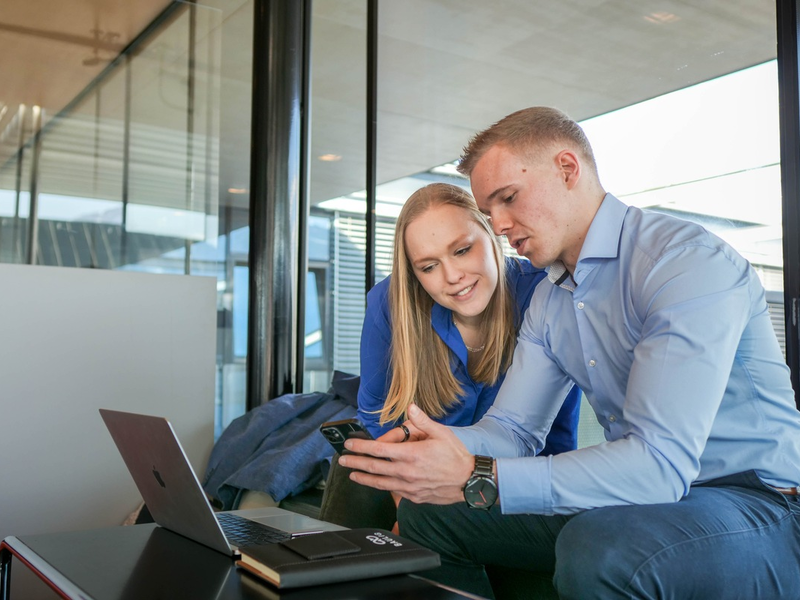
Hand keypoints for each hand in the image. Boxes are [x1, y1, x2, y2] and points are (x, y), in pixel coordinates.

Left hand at [338, 404, 473, 504]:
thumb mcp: (442, 433)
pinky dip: (382, 486)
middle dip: (356, 463)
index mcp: (412, 455)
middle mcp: (407, 472)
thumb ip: (423, 421)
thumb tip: (411, 407)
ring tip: (352, 475)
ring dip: (364, 478)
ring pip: (380, 483)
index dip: (361, 446)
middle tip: (343, 460)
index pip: (379, 450)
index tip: (350, 444)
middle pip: (374, 468)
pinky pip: (393, 491)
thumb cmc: (456, 456)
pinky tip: (376, 483)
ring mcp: (409, 487)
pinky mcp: (414, 497)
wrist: (469, 481)